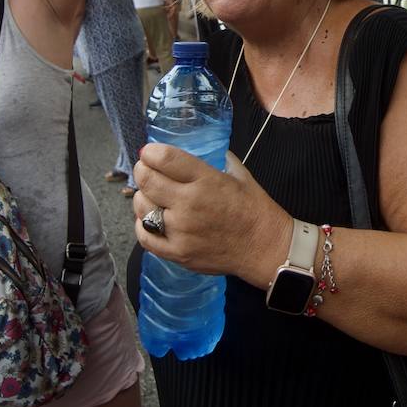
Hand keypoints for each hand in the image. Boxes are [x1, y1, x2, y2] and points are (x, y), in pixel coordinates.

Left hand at [133, 146, 289, 282]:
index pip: (164, 158)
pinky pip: (145, 237)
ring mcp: (181, 231)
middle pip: (147, 181)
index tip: (149, 153)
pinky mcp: (178, 253)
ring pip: (143, 207)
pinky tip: (149, 219)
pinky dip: (142, 225)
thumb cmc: (255, 210)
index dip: (151, 152)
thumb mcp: (240, 175)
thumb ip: (217, 160)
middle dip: (142, 170)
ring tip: (149, 196)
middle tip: (144, 170)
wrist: (265, 248)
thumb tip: (200, 152)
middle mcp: (189, 204)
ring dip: (142, 198)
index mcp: (206, 181)